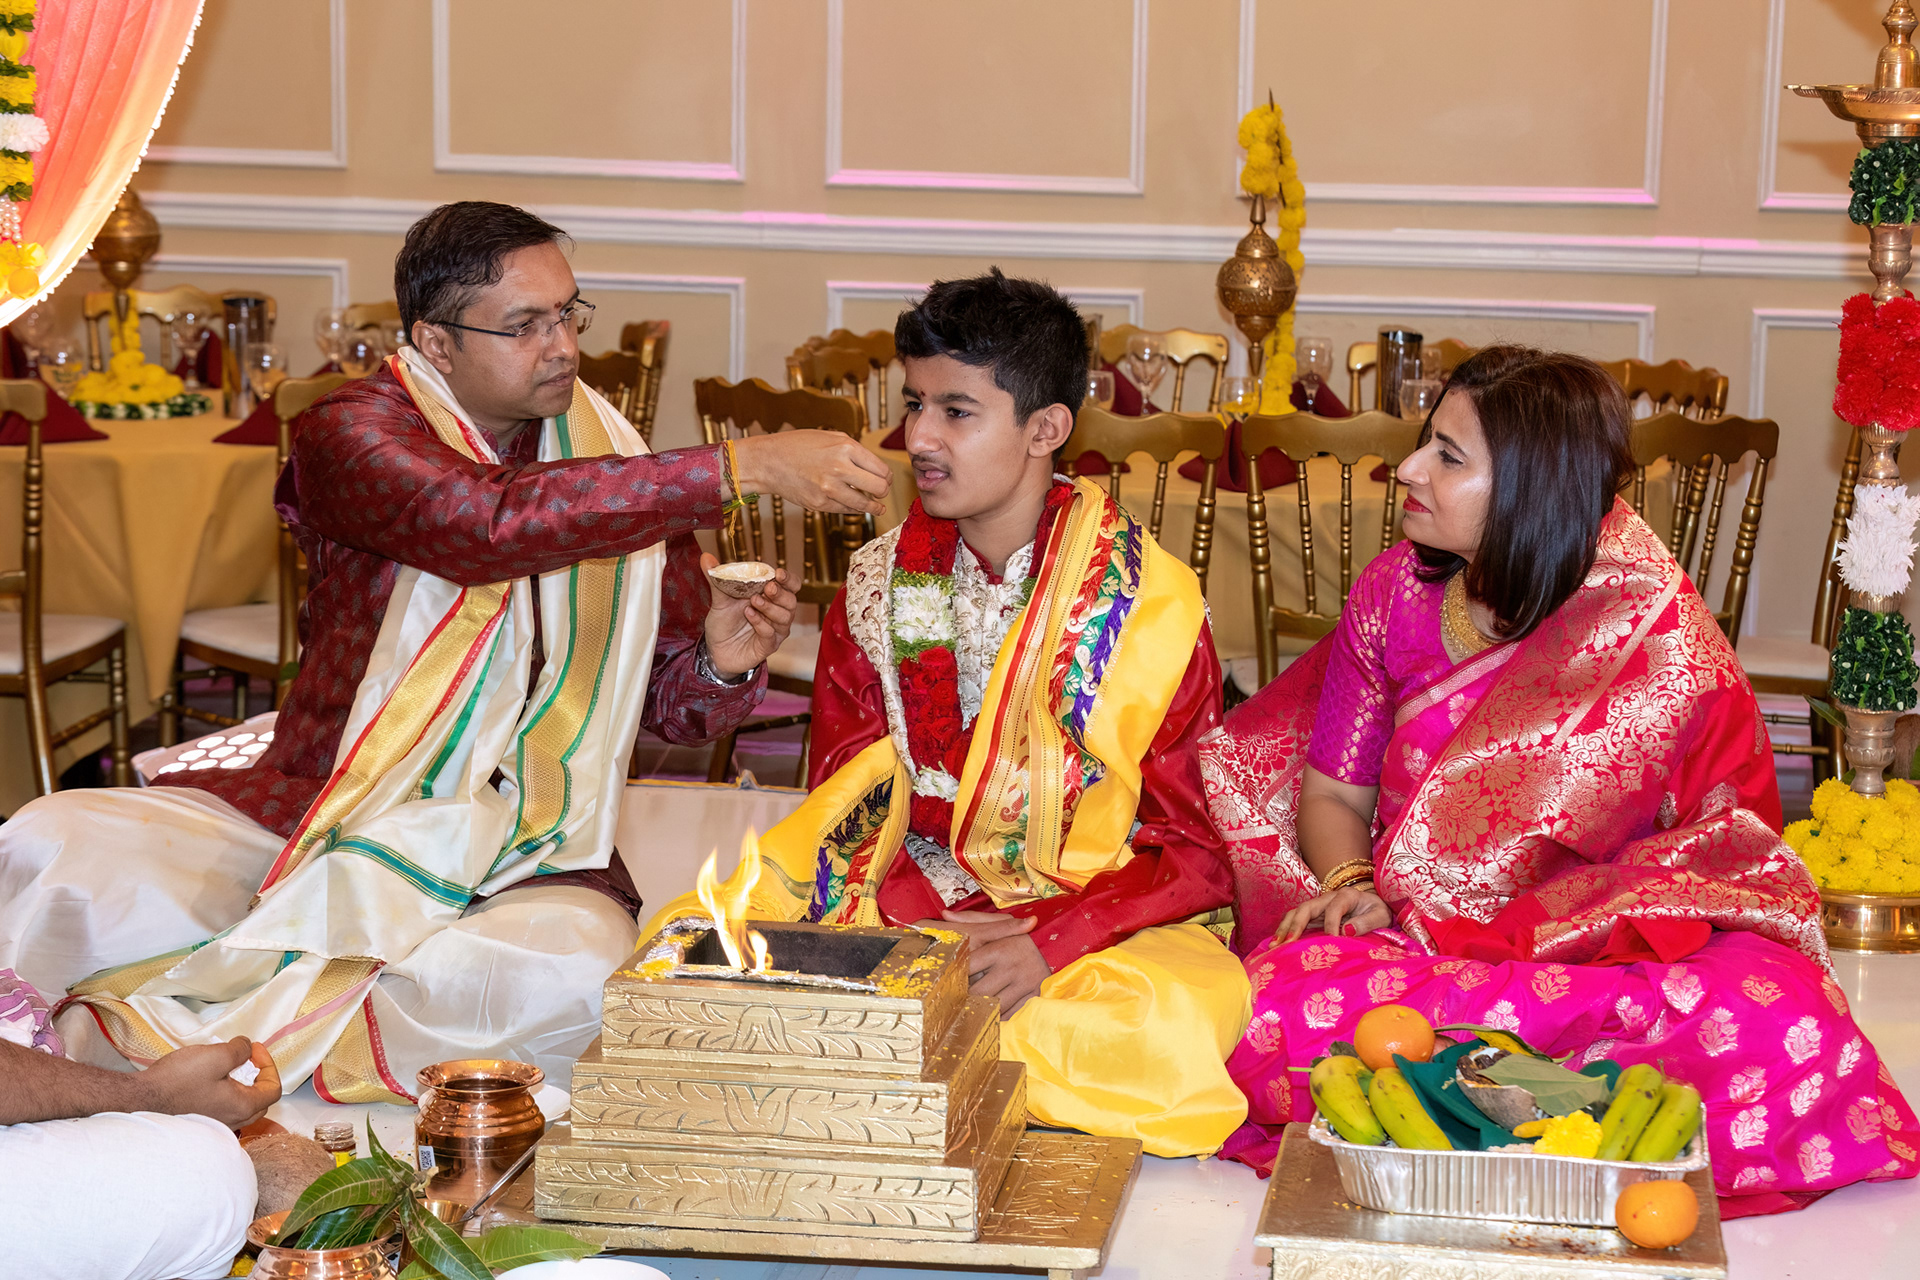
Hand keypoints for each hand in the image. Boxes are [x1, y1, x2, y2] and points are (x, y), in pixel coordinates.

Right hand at [141, 1037, 281, 1128]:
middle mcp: (233, 1121)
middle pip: (260, 1100)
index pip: (273, 1089)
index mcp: (243, 1107)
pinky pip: (224, 1108)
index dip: (268, 1065)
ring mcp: (216, 1124)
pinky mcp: (200, 1122)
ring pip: (241, 1105)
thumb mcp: (216, 1056)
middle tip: (244, 1057)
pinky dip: (226, 1092)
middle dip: (257, 1075)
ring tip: (226, 1066)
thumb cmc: (178, 1080)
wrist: (140, 1099)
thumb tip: (247, 1047)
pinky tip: (210, 1079)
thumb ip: (240, 1050)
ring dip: (241, 1084)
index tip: (253, 1049)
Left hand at [701, 553, 796, 676]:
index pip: (791, 585)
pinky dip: (761, 623)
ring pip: (784, 617)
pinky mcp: (768, 645)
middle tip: (767, 587)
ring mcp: (774, 630)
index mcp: (771, 597)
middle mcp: (777, 613)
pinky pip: (771, 633)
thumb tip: (705, 557)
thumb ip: (716, 579)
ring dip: (770, 607)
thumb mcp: (719, 599)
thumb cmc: (724, 623)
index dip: (788, 578)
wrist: (715, 650)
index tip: (778, 573)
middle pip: (791, 600)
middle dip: (780, 592)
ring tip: (753, 602)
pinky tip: (749, 615)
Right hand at [732, 430, 890, 515]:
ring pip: (865, 504)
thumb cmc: (798, 446)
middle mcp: (840, 468)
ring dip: (874, 506)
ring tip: (878, 507)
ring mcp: (830, 489)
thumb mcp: (831, 438)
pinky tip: (856, 505)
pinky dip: (854, 508)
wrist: (769, 460)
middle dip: (884, 491)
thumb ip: (855, 451)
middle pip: (879, 488)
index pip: (882, 469)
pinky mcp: (820, 504)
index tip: (885, 480)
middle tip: (882, 492)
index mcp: (846, 448)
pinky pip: (846, 510)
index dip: (887, 477)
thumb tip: (876, 469)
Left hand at [918, 910, 1051, 1018]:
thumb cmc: (1021, 936)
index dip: (955, 974)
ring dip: (981, 1008)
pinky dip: (1000, 1015)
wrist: (1058, 945)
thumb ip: (971, 919)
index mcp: (1000, 948)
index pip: (967, 968)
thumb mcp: (998, 921)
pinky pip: (1010, 1015)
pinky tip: (993, 1010)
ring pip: (993, 1007)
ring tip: (973, 1004)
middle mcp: (1013, 967)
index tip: (946, 977)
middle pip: (977, 993)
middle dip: (966, 996)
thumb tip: (944, 915)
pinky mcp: (1034, 998)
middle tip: (956, 997)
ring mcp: (1025, 985)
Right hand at [1274, 887, 1391, 945]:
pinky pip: (1295, 920)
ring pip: (1296, 913)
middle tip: (1287, 943)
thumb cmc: (1377, 911)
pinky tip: (1277, 944)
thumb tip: (1346, 930)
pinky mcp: (1314, 916)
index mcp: (1346, 896)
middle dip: (1295, 925)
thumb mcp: (1381, 916)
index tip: (1333, 941)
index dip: (1331, 924)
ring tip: (1274, 945)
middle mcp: (1328, 898)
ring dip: (1284, 928)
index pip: (1333, 908)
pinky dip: (1285, 931)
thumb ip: (1367, 922)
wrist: (1374, 905)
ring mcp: (1318, 906)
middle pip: (1306, 908)